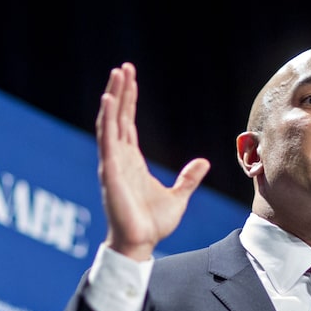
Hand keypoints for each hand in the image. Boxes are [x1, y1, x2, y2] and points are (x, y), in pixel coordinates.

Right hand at [95, 63, 210, 260]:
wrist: (141, 243)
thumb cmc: (153, 224)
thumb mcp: (179, 196)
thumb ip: (188, 178)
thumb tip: (203, 162)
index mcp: (132, 161)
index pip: (128, 123)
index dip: (128, 101)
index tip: (130, 79)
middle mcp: (120, 158)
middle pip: (119, 117)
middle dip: (121, 91)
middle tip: (123, 67)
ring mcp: (113, 163)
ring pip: (110, 122)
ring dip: (113, 98)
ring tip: (116, 75)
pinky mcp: (110, 171)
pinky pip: (107, 140)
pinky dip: (107, 119)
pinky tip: (109, 100)